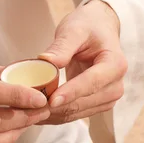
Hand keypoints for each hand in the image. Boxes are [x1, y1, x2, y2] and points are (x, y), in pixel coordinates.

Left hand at [38, 0, 126, 124]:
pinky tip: (36, 113)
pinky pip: (73, 115)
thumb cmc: (88, 27)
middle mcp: (115, 85)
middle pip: (83, 103)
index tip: (50, 100)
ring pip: (77, 113)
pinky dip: (55, 115)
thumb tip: (45, 62)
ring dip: (53, 115)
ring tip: (27, 112)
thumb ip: (61, 47)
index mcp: (115, 64)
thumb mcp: (74, 30)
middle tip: (28, 108)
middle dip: (56, 108)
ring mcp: (107, 98)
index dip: (71, 93)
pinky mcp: (96, 105)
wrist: (99, 30)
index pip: (92, 82)